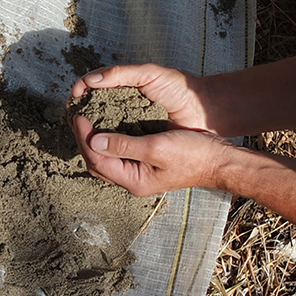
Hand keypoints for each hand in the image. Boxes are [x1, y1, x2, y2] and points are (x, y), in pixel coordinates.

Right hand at [71, 63, 215, 134]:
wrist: (204, 110)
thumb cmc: (180, 88)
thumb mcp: (149, 74)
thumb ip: (121, 74)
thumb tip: (89, 80)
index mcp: (122, 87)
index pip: (91, 88)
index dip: (80, 94)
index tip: (74, 102)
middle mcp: (121, 106)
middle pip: (90, 111)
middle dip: (79, 116)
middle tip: (74, 121)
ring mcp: (127, 125)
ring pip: (99, 131)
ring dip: (88, 133)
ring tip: (82, 135)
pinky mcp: (136, 141)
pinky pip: (114, 145)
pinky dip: (104, 145)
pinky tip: (98, 147)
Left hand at [71, 115, 235, 195]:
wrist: (220, 160)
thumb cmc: (194, 154)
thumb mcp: (157, 147)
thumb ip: (124, 145)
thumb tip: (94, 140)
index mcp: (133, 180)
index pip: (97, 159)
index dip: (83, 137)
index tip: (78, 115)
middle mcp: (132, 180)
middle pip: (96, 161)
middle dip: (82, 139)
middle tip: (75, 114)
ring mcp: (138, 173)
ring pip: (105, 157)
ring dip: (92, 138)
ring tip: (85, 117)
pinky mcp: (144, 164)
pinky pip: (117, 152)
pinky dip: (107, 138)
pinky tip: (104, 123)